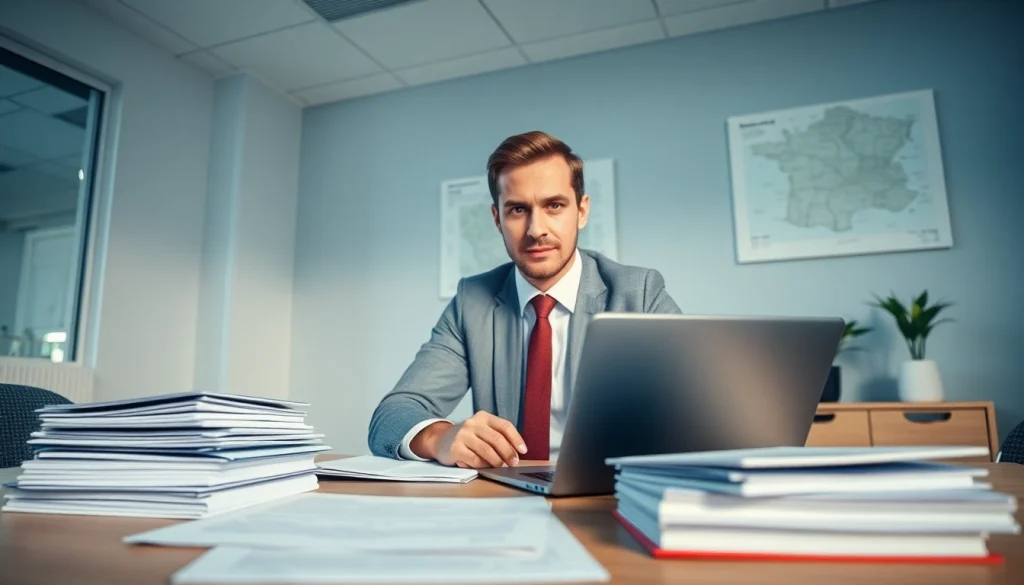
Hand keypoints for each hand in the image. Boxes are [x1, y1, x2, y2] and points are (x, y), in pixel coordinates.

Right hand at [411, 411, 526, 468]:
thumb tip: (515, 453)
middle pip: (497, 439)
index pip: (504, 426)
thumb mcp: (481, 430)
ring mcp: (463, 435)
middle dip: (508, 453)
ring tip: (500, 466)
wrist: (440, 440)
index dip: (516, 439)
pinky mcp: (455, 448)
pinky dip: (483, 466)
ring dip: (497, 461)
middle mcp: (473, 423)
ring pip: (487, 450)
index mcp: (483, 417)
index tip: (523, 450)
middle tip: (513, 463)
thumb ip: (496, 437)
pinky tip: (484, 467)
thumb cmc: (467, 438)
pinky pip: (475, 460)